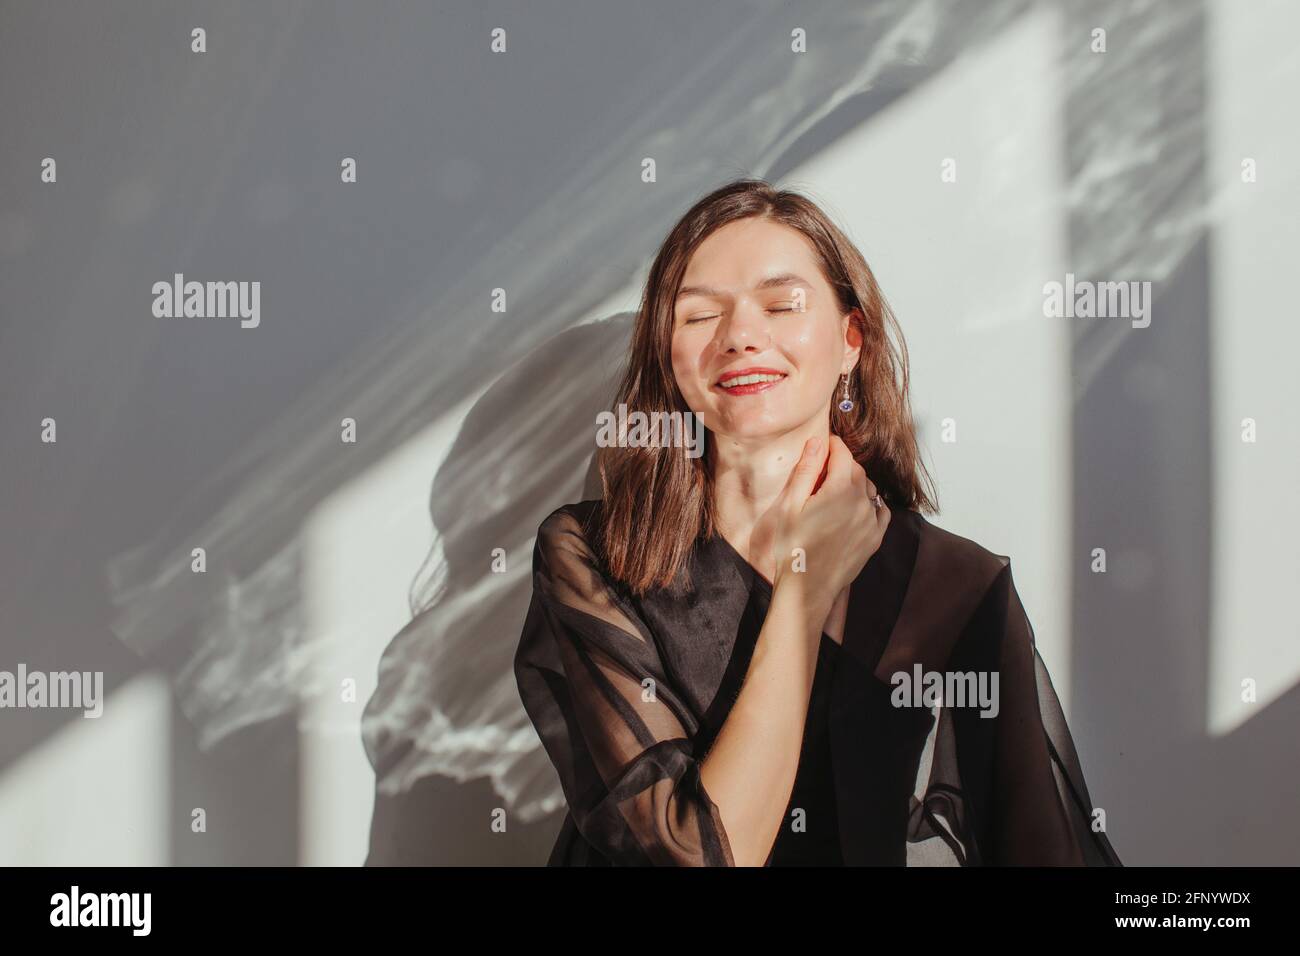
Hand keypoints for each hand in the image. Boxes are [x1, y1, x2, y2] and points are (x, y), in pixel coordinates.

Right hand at [770, 435, 890, 604]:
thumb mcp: (791, 505)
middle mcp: (862, 502)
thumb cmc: (793, 546)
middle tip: (825, 466)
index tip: (825, 442)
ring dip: (855, 482)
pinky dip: (871, 502)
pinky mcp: (875, 538)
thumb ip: (806, 470)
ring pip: (869, 489)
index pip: (842, 454)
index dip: (832, 445)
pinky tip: (858, 506)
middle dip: (842, 463)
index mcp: (840, 489)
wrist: (807, 587)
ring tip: (836, 489)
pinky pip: (880, 510)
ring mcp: (872, 521)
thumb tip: (817, 442)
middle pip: (857, 470)